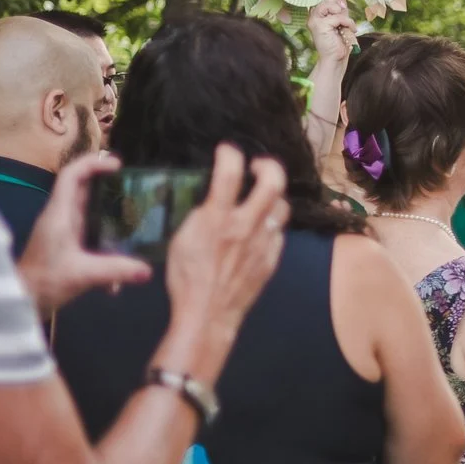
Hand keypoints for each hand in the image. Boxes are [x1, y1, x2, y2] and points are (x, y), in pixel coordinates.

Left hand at [17, 153, 151, 316]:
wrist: (23, 298)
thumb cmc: (45, 281)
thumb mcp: (83, 274)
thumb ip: (116, 270)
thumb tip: (148, 269)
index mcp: (60, 214)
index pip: (71, 176)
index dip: (92, 164)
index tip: (118, 165)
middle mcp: (61, 217)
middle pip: (82, 188)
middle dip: (107, 182)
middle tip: (135, 184)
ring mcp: (64, 230)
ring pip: (88, 208)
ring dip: (110, 206)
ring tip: (137, 209)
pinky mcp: (68, 244)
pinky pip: (91, 228)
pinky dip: (108, 232)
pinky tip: (125, 249)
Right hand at [162, 145, 289, 338]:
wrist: (208, 313)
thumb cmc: (186, 278)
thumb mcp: (181, 239)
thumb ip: (201, 215)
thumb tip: (213, 199)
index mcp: (217, 219)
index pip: (229, 172)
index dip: (230, 154)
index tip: (227, 150)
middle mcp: (246, 226)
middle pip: (273, 182)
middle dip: (268, 165)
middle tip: (258, 166)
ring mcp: (264, 242)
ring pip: (283, 207)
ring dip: (273, 196)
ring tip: (262, 196)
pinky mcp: (273, 257)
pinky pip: (280, 232)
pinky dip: (271, 223)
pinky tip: (261, 226)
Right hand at [308, 0, 357, 66]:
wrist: (337, 58)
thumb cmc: (339, 42)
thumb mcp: (341, 21)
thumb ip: (340, 8)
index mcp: (317, 14)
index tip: (342, 4)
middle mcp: (313, 16)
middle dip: (338, 4)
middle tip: (345, 13)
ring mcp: (314, 20)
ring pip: (329, 5)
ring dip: (342, 14)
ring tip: (347, 24)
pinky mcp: (319, 25)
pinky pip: (337, 17)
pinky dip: (347, 22)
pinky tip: (350, 30)